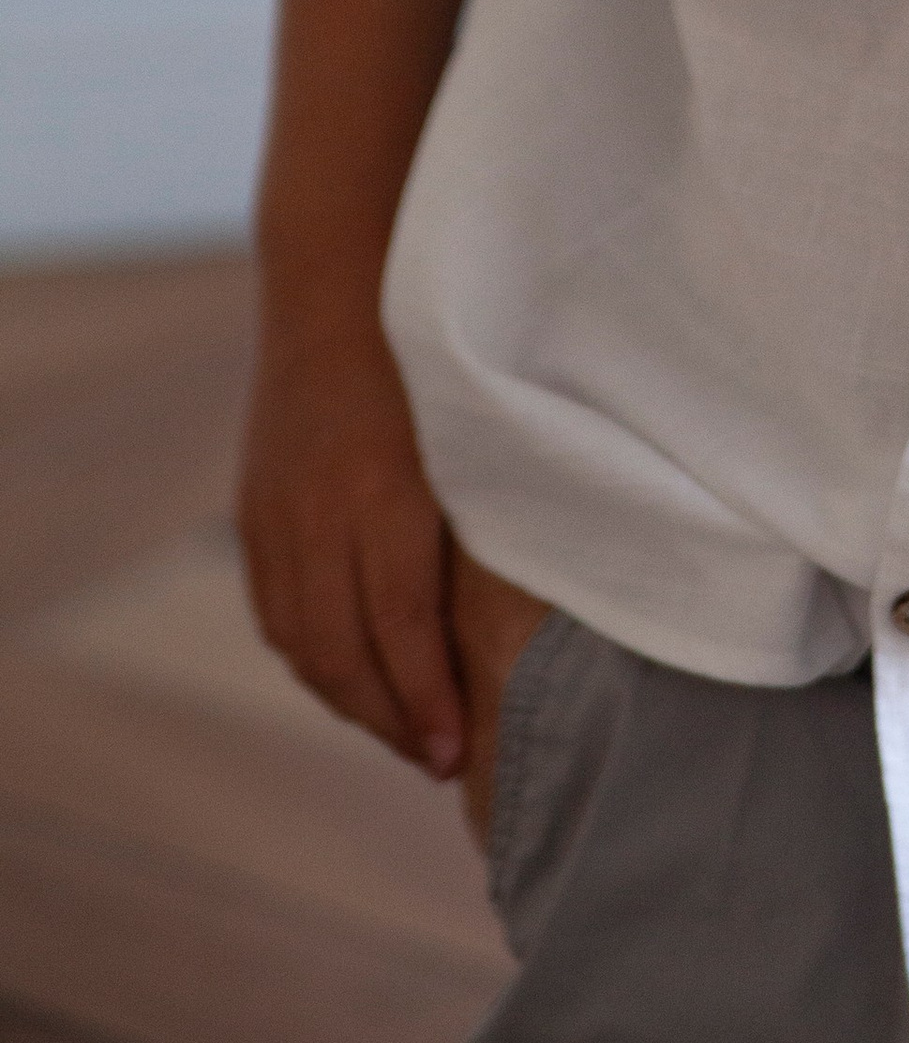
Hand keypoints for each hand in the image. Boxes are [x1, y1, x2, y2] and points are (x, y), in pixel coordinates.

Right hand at [236, 307, 464, 775]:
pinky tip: (347, 675)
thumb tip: (520, 610)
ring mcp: (277, 515)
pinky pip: (274, 611)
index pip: (401, 630)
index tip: (455, 753)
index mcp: (385, 494)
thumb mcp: (472, 431)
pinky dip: (310, 657)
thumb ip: (482, 517)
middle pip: (344, 654)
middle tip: (438, 759)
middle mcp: (320, 513)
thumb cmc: (434, 351)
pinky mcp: (254, 511)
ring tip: (399, 729)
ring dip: (348, 699)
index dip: (425, 701)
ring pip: (301, 644)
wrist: (336, 282)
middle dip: (390, 720)